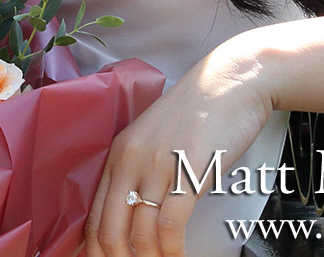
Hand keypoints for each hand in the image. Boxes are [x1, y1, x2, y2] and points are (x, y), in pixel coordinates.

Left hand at [83, 41, 273, 256]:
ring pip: (140, 232)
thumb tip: (135, 215)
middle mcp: (130, 160)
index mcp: (118, 154)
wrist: (229, 82)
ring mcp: (158, 165)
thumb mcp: (155, 141)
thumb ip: (140, 172)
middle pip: (109, 229)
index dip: (96, 248)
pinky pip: (171, 225)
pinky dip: (173, 250)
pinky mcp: (188, 170)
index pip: (93, 214)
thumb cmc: (198, 115)